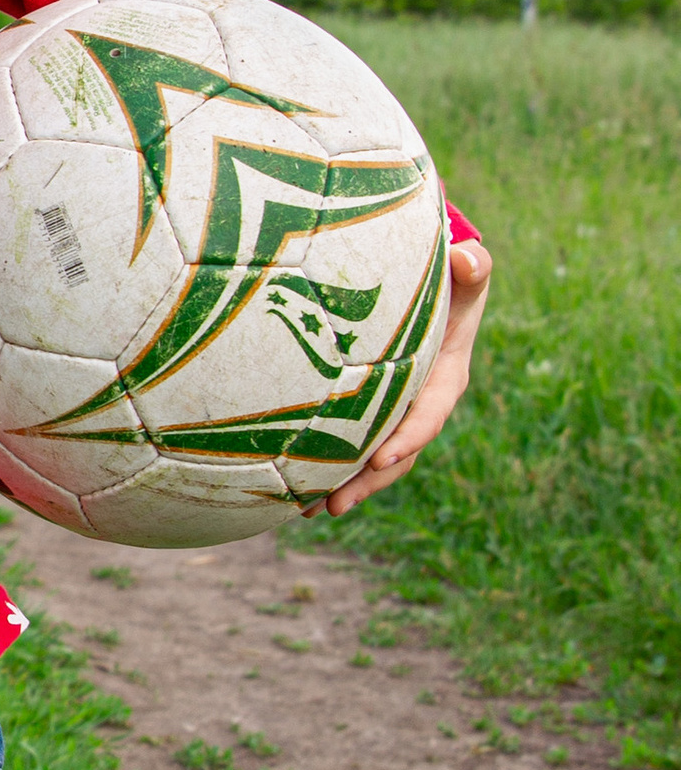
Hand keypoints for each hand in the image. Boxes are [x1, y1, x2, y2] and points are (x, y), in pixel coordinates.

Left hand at [310, 235, 492, 519]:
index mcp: (446, 377)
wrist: (433, 289)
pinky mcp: (373, 413)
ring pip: (373, 459)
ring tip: (307, 511)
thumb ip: (475, 268)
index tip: (380, 458)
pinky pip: (352, 446)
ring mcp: (397, 413)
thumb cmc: (450, 279)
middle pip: (397, 452)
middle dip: (368, 482)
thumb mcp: (468, 272)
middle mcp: (422, 404)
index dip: (407, 438)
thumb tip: (471, 258)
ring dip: (344, 487)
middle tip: (335, 504)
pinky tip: (292, 492)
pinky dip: (327, 470)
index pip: (429, 414)